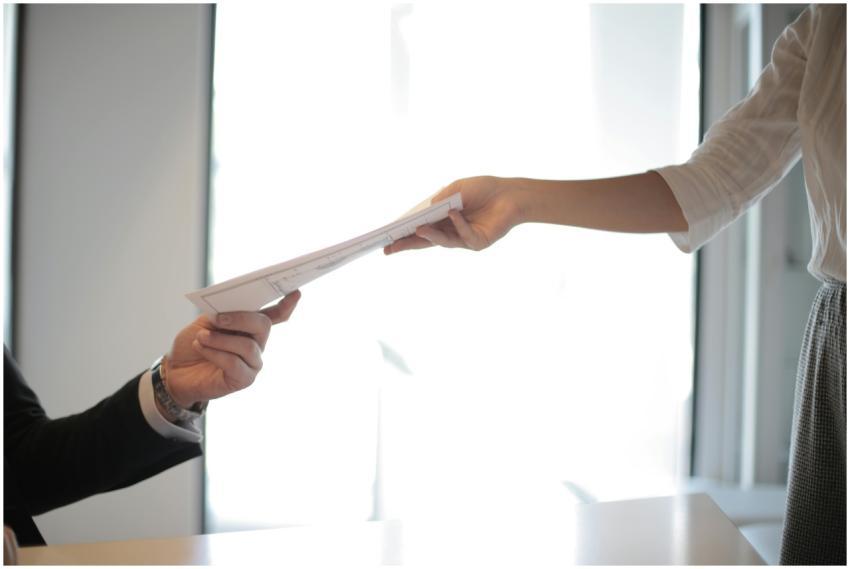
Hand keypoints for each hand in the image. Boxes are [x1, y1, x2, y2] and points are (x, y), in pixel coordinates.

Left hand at [162, 290, 300, 408]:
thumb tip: (232, 304)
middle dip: (241, 318)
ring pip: (247, 346)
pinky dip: (215, 353)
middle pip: (263, 326)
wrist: (175, 370)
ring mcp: (253, 363)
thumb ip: (223, 312)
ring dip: (220, 339)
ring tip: (201, 337)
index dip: (287, 305)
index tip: (295, 293)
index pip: (276, 315)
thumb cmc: (194, 343)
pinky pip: (234, 363)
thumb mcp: (207, 321)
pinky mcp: (244, 379)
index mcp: (251, 327)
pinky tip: (201, 348)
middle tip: (217, 319)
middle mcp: (257, 344)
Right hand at [383, 176, 523, 254]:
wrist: (511, 193)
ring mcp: (463, 239)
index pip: (420, 229)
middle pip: (425, 241)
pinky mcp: (478, 242)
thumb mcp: (457, 189)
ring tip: (417, 228)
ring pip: (442, 241)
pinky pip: (464, 235)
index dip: (404, 234)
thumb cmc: (484, 189)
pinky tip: (453, 213)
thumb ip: (441, 199)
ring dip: (430, 234)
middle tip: (389, 248)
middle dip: (407, 244)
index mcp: (442, 220)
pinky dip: (458, 224)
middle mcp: (450, 231)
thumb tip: (424, 211)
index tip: (386, 239)